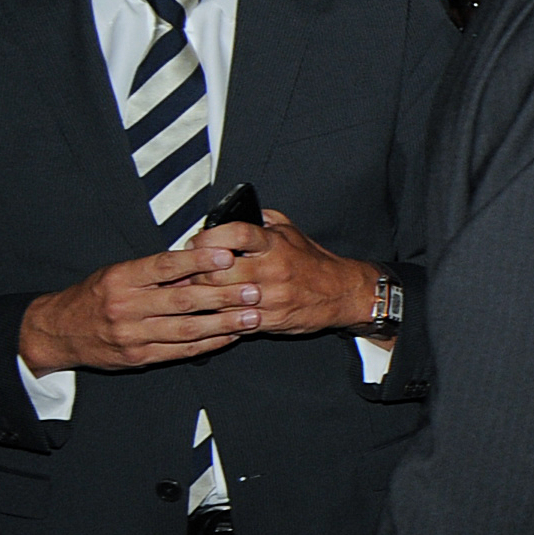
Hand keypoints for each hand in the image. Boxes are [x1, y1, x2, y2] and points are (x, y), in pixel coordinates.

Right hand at [19, 243, 258, 373]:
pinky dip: (210, 343)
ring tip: (251, 316)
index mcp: (122, 278)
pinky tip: (231, 336)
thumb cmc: (95, 297)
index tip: (227, 255)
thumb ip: (154, 271)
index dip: (198, 260)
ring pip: (187, 330)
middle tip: (253, 290)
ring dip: (224, 323)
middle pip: (182, 300)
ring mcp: (133, 335)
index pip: (165, 266)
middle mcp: (126, 307)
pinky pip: (181, 351)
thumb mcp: (117, 274)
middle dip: (223, 295)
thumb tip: (198, 261)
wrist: (58, 332)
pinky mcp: (139, 358)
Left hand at [189, 211, 380, 336]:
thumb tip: (230, 214)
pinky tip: (214, 308)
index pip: (237, 233)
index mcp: (276, 245)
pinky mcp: (270, 320)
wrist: (342, 293)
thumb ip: (261, 220)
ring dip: (203, 295)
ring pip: (221, 299)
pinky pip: (233, 320)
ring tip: (197, 290)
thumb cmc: (314, 263)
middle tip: (190, 270)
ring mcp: (271, 298)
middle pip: (219, 270)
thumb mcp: (291, 231)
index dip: (210, 237)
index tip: (197, 241)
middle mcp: (273, 270)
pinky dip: (218, 315)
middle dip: (197, 271)